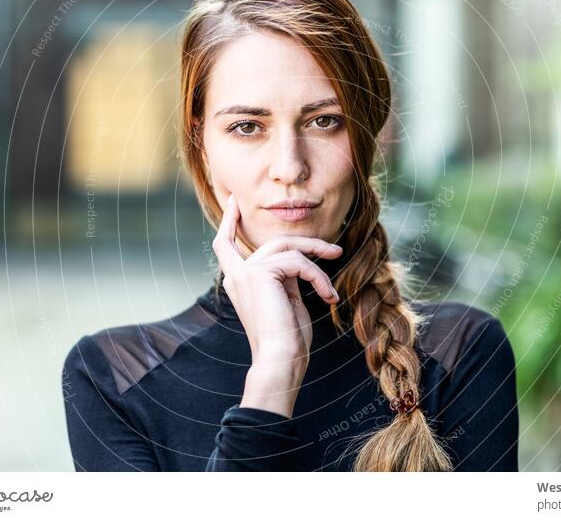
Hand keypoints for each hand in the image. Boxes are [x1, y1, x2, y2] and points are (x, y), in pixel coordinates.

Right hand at [211, 193, 341, 415]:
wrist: (280, 359)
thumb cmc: (287, 339)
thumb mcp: (287, 300)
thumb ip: (285, 277)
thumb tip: (299, 260)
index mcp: (238, 282)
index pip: (225, 244)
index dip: (229, 221)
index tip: (234, 201)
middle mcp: (236, 275)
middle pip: (273, 242)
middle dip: (307, 242)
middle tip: (335, 250)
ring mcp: (246, 272)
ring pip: (288, 248)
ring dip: (317, 259)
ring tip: (335, 279)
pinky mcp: (260, 272)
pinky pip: (297, 262)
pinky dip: (317, 277)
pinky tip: (328, 296)